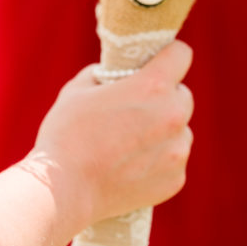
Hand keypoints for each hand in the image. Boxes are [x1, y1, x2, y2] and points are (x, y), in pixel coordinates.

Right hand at [31, 40, 193, 228]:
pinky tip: (131, 166)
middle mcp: (173, 116)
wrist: (64, 191)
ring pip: (181, 131)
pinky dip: (159, 160)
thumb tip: (115, 77)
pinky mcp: (175, 180)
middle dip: (164, 98)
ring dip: (164, 131)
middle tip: (136, 110)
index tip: (156, 65)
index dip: (167, 57)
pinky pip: (174, 160)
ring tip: (130, 143)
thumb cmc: (66, 134)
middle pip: (183, 96)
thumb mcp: (78, 89)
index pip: (181, 54)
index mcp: (153, 86)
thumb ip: (104, 75)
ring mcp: (177, 151)